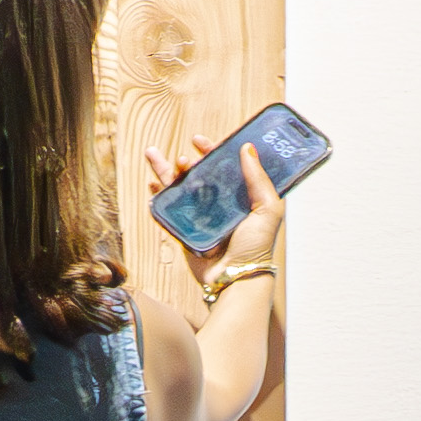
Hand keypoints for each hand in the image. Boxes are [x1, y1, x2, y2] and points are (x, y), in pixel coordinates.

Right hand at [143, 134, 283, 290]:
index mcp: (242, 195)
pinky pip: (168, 210)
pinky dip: (159, 196)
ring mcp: (201, 216)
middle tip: (183, 156)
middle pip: (199, 173)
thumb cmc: (256, 248)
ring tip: (153, 155)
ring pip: (180, 187)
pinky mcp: (186, 229)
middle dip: (188, 161)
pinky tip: (152, 185)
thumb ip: (259, 180)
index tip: (204, 142)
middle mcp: (220, 203)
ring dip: (166, 171)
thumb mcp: (268, 209)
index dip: (215, 150)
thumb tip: (247, 148)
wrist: (234, 278)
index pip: (226, 166)